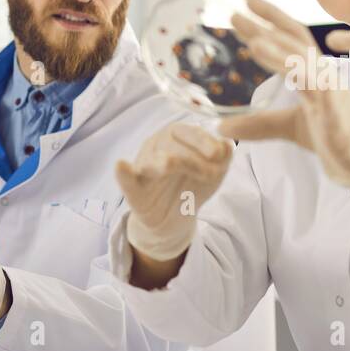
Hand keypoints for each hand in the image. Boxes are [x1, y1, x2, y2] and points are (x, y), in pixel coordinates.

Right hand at [115, 122, 233, 260]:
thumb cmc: (193, 185)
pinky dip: (124, 173)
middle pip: (171, 145)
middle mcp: (157, 147)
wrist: (175, 218)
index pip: (188, 132)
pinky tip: (121, 165)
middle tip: (211, 174)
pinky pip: (126, 180)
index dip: (203, 141)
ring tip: (169, 165)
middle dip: (193, 158)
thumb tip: (228, 145)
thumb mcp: (214, 173)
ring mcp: (143, 167)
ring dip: (163, 163)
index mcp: (176, 138)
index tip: (218, 154)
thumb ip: (223, 159)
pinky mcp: (133, 191)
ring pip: (151, 161)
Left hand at [219, 0, 349, 224]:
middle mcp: (322, 73)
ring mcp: (330, 89)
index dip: (271, 19)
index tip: (246, 3)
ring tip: (253, 41)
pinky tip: (288, 74)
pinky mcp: (335, 109)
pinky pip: (316, 87)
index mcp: (313, 72)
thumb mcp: (289, 126)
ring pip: (303, 61)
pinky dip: (300, 78)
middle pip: (293, 42)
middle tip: (234, 14)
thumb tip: (222, 128)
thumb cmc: (335, 135)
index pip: (291, 38)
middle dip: (265, 26)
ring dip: (278, 50)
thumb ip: (259, 124)